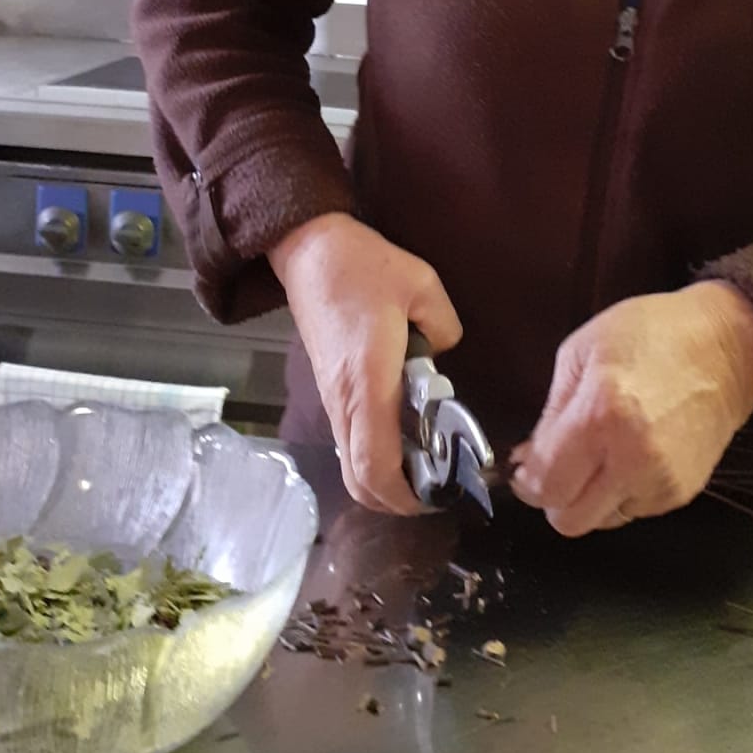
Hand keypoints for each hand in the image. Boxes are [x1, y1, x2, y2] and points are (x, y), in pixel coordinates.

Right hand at [269, 212, 462, 515]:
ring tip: (426, 467)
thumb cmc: (363, 267)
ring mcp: (332, 400)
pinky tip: (406, 437)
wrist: (309, 251)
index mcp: (368, 382)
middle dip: (398, 501)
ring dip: (385, 481)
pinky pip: (350, 444)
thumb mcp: (422, 285)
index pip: (376, 465)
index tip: (440, 495)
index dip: (405, 495)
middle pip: (359, 481)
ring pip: (351, 467)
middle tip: (439, 489)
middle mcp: (344, 402)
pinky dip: (375, 458)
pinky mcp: (329, 391)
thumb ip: (444, 329)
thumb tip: (439, 358)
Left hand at [510, 282, 752, 536]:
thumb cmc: (649, 334)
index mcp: (600, 416)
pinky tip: (629, 455)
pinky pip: (633, 511)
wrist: (726, 347)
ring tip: (599, 456)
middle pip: (569, 520)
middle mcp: (631, 458)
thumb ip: (550, 413)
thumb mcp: (580, 351)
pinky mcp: (682, 493)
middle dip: (554, 498)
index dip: (526, 482)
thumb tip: (527, 460)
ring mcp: (661, 481)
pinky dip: (621, 492)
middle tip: (556, 468)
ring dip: (589, 498)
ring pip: (600, 521)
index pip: (547, 484)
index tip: (524, 469)